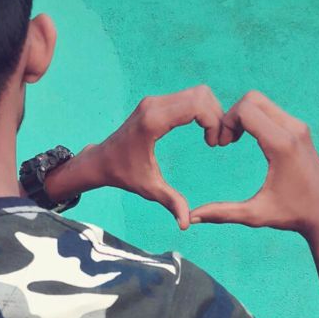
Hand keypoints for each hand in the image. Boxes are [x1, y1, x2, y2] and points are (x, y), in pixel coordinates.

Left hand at [93, 86, 224, 229]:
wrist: (101, 160)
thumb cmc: (124, 174)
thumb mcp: (149, 189)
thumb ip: (171, 203)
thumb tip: (186, 224)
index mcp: (153, 121)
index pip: (196, 105)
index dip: (214, 121)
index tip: (214, 144)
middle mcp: (154, 105)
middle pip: (201, 94)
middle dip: (217, 115)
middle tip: (217, 141)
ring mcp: (154, 101)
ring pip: (197, 93)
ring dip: (211, 112)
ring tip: (211, 138)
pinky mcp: (156, 102)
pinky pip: (188, 97)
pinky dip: (201, 110)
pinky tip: (203, 131)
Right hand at [189, 90, 318, 241]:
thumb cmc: (292, 215)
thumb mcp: (255, 215)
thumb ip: (222, 213)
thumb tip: (191, 218)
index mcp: (282, 145)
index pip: (246, 109)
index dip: (225, 122)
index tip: (220, 145)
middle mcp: (293, 130)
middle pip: (252, 98)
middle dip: (231, 114)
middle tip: (224, 141)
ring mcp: (299, 127)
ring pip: (261, 101)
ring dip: (242, 115)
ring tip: (232, 141)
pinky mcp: (300, 130)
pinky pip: (270, 110)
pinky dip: (253, 118)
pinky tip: (246, 140)